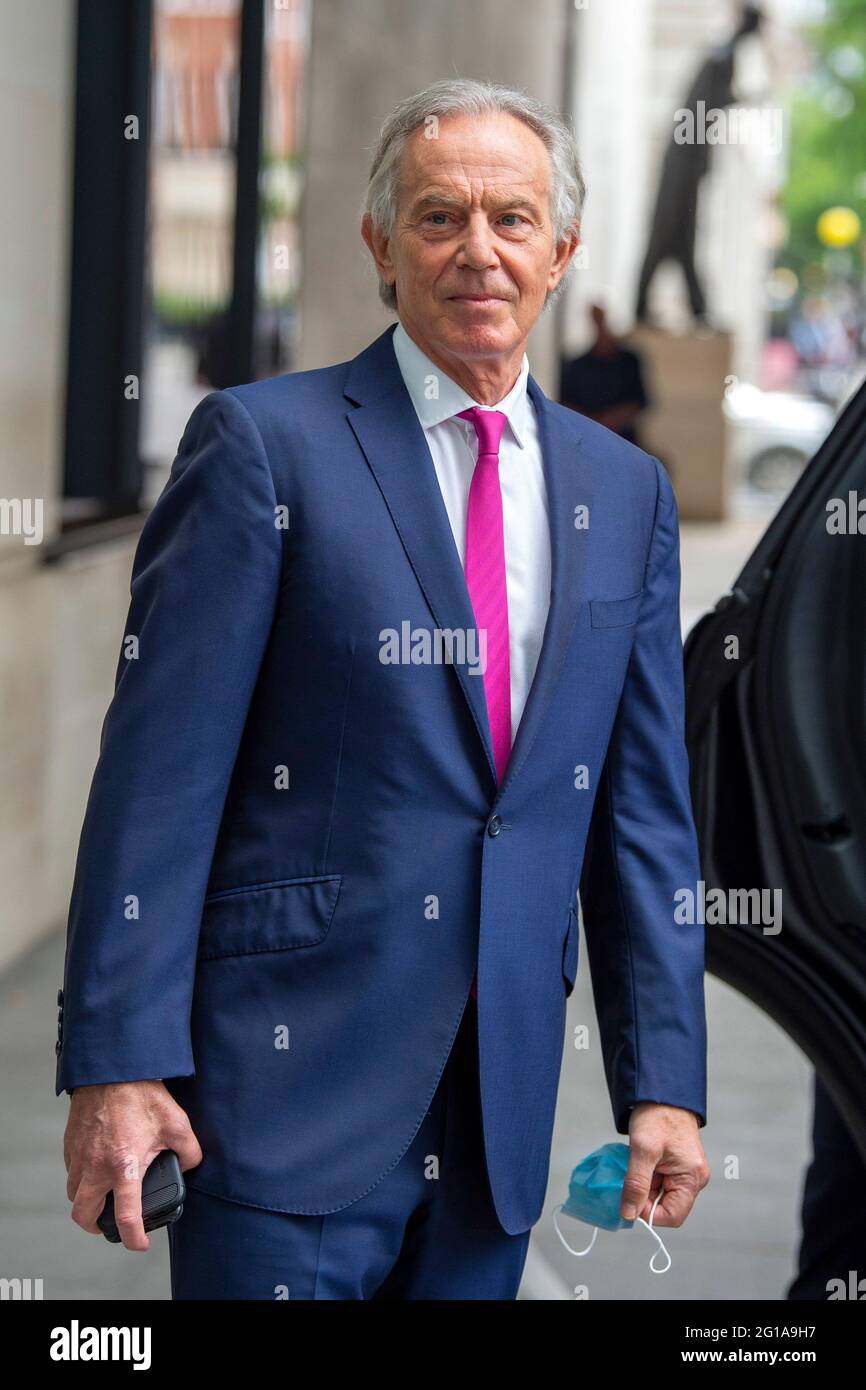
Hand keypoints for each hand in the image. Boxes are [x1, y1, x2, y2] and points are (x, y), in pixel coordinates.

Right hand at [64, 1080, 202, 1251]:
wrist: (113, 1068)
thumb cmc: (143, 1095)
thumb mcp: (177, 1123)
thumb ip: (190, 1151)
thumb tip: (191, 1165)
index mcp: (124, 1166)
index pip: (125, 1216)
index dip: (133, 1237)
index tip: (139, 1243)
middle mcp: (96, 1166)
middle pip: (83, 1215)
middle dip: (94, 1226)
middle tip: (109, 1224)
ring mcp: (80, 1155)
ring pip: (73, 1193)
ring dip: (86, 1200)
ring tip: (103, 1195)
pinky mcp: (70, 1143)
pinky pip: (70, 1170)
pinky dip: (81, 1177)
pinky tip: (97, 1167)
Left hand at [621, 1102, 708, 1226]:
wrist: (662, 1092)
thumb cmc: (658, 1116)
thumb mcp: (643, 1150)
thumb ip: (636, 1184)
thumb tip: (629, 1213)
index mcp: (692, 1178)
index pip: (673, 1216)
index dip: (649, 1213)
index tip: (630, 1197)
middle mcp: (693, 1179)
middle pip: (666, 1206)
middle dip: (644, 1196)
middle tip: (630, 1177)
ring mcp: (685, 1172)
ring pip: (659, 1194)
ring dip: (643, 1185)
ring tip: (635, 1163)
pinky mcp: (676, 1165)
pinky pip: (659, 1181)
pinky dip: (645, 1176)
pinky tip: (639, 1160)